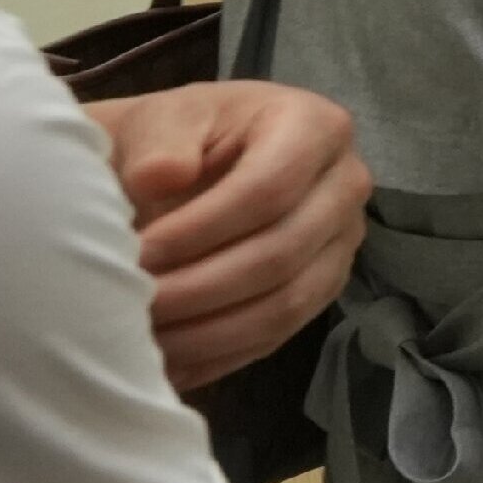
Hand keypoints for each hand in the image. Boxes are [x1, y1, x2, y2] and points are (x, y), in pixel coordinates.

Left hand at [85, 81, 366, 389]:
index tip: (138, 253)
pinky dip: (217, 355)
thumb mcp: (162, 120)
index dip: (201, 230)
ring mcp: (343, 243)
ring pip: (284, 306)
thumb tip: (161, 176)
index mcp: (316, 128)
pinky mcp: (325, 289)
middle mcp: (347, 185)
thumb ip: (160, 142)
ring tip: (144, 337)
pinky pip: (277, 336)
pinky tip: (167, 362)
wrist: (189, 162)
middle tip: (135, 303)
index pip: (269, 189)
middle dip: (198, 287)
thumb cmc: (176, 137)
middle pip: (280, 254)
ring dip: (206, 331)